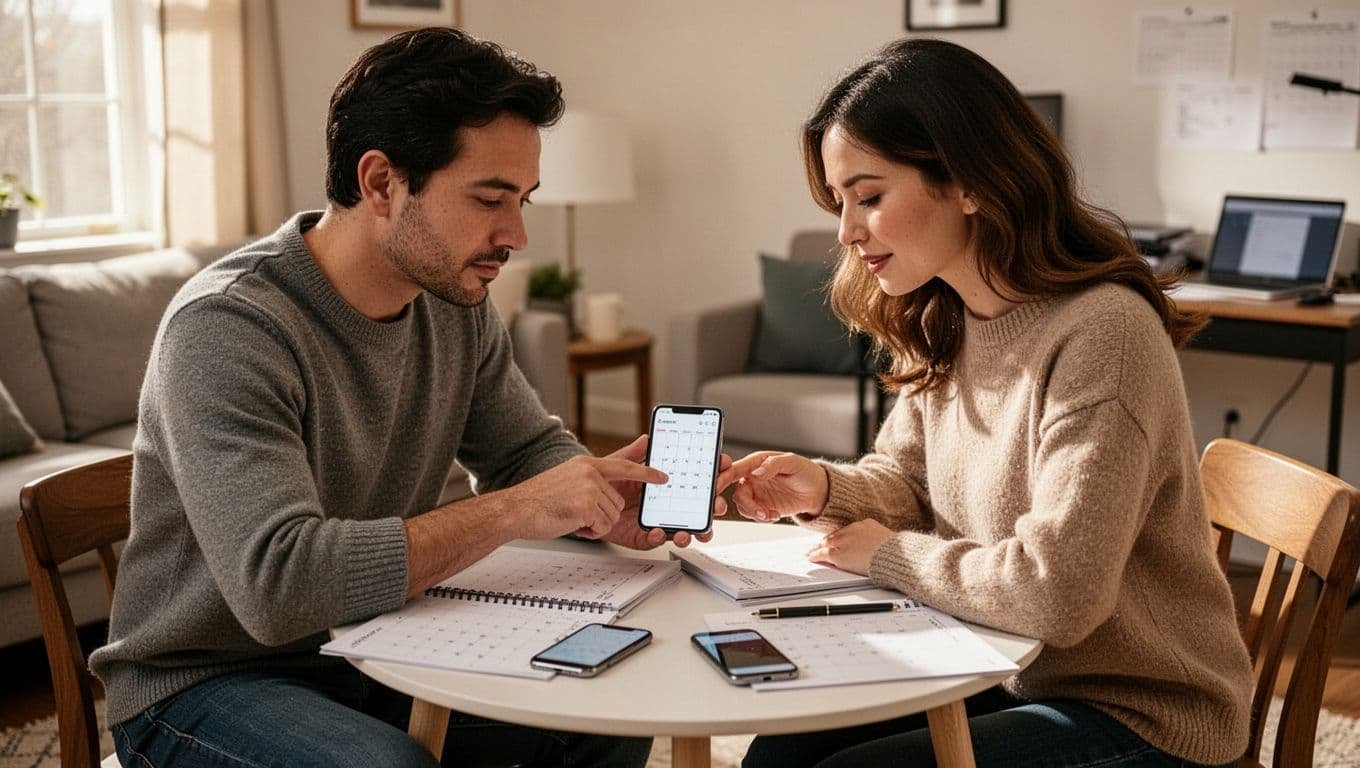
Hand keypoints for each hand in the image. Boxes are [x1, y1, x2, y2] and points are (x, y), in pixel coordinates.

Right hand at [498, 454, 666, 540]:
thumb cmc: (538, 499)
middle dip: (602, 514)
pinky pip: (603, 526)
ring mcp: (588, 488)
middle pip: (618, 501)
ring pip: (612, 515)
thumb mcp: (567, 477)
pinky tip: (572, 524)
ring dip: (595, 523)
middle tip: (578, 513)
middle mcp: (589, 472)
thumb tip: (607, 479)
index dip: (646, 472)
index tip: (663, 477)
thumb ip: (592, 475)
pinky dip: (589, 532)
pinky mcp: (586, 505)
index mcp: (586, 464)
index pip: (624, 465)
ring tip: (572, 517)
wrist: (516, 510)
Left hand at [599, 434, 724, 549]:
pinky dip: (659, 536)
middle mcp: (667, 502)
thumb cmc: (606, 483)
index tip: (723, 465)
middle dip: (714, 506)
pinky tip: (658, 531)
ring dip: (693, 530)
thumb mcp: (619, 465)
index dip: (714, 470)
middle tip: (717, 505)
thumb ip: (634, 454)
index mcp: (666, 482)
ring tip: (691, 530)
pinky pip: (656, 538)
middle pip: (699, 506)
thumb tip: (647, 439)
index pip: (697, 476)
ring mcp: (657, 520)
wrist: (585, 502)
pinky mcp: (643, 535)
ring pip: (685, 527)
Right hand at [716, 451, 827, 522]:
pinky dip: (762, 518)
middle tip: (758, 511)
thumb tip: (757, 472)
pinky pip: (753, 515)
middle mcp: (752, 478)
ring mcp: (757, 494)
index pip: (734, 469)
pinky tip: (774, 515)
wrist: (817, 491)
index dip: (722, 478)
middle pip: (736, 493)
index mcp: (756, 463)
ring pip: (743, 506)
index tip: (716, 488)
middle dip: (746, 504)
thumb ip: (773, 464)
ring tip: (771, 514)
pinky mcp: (762, 507)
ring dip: (755, 513)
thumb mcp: (793, 462)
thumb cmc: (805, 471)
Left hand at [804, 519, 893, 575]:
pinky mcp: (838, 554)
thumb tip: (877, 547)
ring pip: (826, 543)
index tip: (835, 539)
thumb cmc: (895, 552)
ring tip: (811, 552)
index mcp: (865, 524)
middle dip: (826, 541)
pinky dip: (815, 555)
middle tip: (818, 545)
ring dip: (818, 548)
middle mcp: (852, 529)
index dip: (839, 537)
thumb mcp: (888, 540)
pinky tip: (811, 557)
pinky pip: (822, 554)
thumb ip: (877, 540)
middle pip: (835, 535)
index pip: (847, 530)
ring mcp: (844, 541)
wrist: (893, 556)